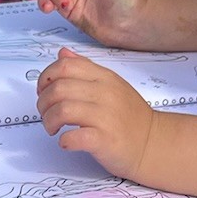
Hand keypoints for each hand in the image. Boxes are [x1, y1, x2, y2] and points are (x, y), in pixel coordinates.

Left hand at [37, 49, 154, 177]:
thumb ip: (85, 69)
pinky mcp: (105, 140)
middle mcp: (105, 93)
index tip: (44, 91)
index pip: (65, 66)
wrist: (153, 142)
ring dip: (49, 121)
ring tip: (53, 128)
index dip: (46, 78)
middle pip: (58, 89)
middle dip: (43, 103)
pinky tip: (66, 142)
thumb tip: (63, 54)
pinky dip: (64, 141)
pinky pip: (74, 137)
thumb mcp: (110, 84)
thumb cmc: (129, 116)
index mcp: (104, 77)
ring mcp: (105, 117)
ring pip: (62, 111)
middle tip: (46, 113)